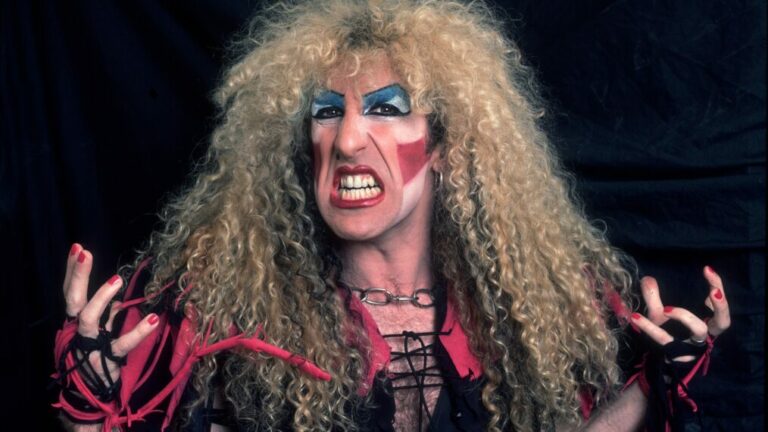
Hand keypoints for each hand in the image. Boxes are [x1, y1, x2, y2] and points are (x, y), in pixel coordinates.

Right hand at [63, 243, 158, 394]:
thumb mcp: (101, 334)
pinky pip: (122, 344)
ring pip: (89, 318)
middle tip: (84, 252)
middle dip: (77, 275)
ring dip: (101, 297)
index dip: (72, 271)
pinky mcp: (106, 360)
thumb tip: (119, 301)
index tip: (78, 248)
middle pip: (73, 299)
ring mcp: (90, 345)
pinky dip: (138, 332)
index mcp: (76, 323)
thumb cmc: (95, 358)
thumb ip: (108, 316)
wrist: (90, 394)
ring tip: (117, 278)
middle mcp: (77, 331)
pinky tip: (153, 321)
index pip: (71, 292)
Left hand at [630, 266, 729, 358]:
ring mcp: (694, 348)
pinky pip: (666, 340)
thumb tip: (647, 279)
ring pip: (699, 331)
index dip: (718, 287)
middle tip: (713, 292)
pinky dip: (650, 328)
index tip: (707, 269)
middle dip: (721, 306)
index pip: (719, 304)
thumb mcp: (660, 315)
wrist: (655, 366)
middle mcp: (705, 337)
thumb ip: (654, 298)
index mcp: (707, 324)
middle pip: (723, 322)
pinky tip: (636, 317)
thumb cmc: (665, 337)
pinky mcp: (677, 356)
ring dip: (684, 315)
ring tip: (665, 308)